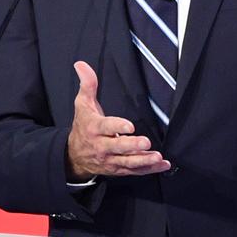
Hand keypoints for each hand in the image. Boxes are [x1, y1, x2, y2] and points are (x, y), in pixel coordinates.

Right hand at [66, 61, 169, 180]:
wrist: (73, 156)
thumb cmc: (83, 126)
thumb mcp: (82, 105)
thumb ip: (87, 85)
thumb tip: (81, 64)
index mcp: (94, 128)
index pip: (106, 127)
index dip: (117, 126)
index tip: (129, 125)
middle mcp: (102, 146)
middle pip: (117, 147)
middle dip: (132, 146)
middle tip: (146, 142)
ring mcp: (110, 160)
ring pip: (127, 162)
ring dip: (143, 160)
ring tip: (157, 157)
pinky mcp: (118, 169)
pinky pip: (134, 171)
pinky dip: (149, 169)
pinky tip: (163, 165)